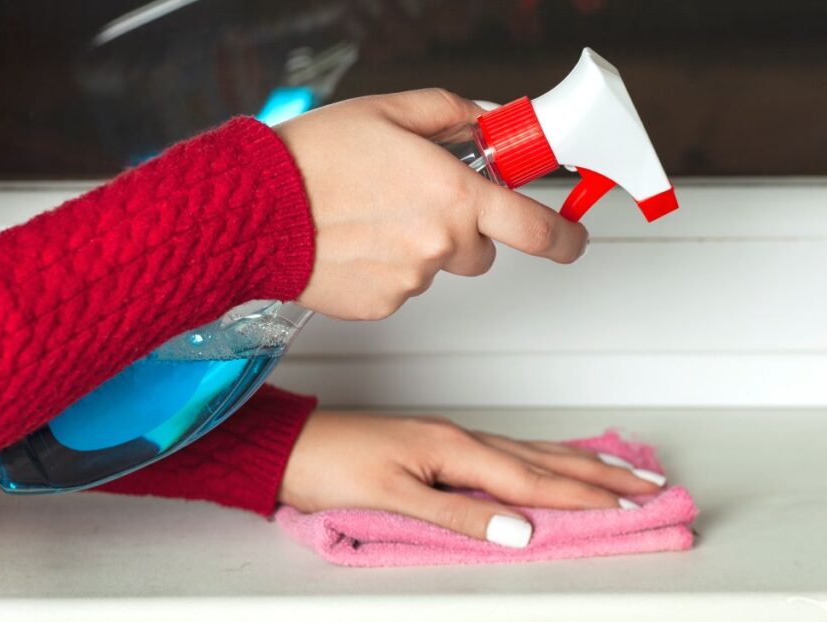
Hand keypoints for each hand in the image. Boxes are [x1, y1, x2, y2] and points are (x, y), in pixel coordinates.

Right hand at [275, 89, 588, 320]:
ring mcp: (412, 281)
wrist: (255, 211)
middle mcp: (440, 244)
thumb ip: (451, 114)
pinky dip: (386, 270)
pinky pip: (400, 289)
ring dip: (417, 248)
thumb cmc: (313, 160)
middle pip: (481, 252)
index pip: (536, 229)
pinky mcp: (383, 306)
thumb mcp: (388, 111)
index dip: (563, 236)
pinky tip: (353, 244)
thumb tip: (484, 121)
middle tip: (421, 205)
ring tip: (369, 219)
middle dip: (463, 232)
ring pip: (436, 269)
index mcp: (453, 195)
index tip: (571, 237)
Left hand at [278, 412, 665, 547]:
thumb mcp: (393, 498)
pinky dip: (549, 456)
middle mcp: (466, 440)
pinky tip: (558, 459)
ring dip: (583, 464)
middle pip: (549, 461)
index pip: (535, 481)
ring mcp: (459, 440)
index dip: (586, 498)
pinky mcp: (448, 445)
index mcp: (457, 451)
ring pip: (536, 453)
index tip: (631, 508)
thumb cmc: (333, 469)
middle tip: (651, 489)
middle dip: (603, 477)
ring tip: (623, 473)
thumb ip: (458, 517)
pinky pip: (514, 450)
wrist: (293, 446)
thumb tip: (518, 534)